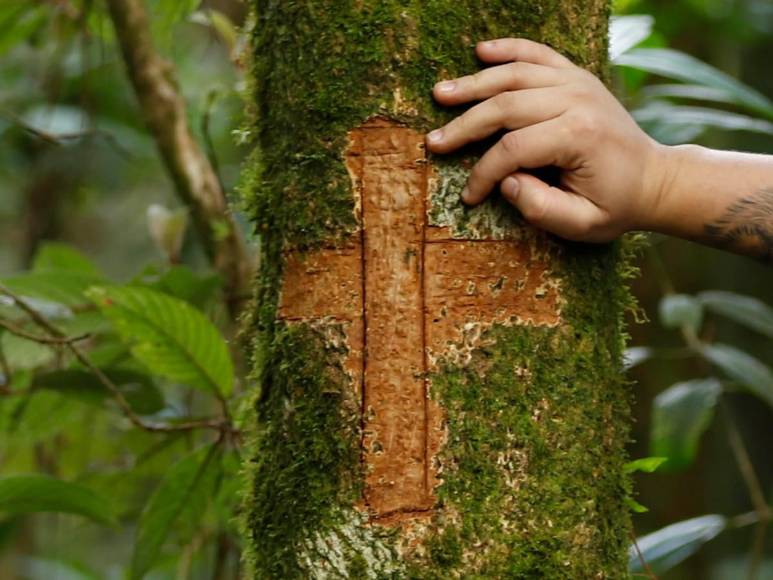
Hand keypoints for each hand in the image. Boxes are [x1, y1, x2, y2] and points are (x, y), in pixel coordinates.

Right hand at [426, 38, 667, 242]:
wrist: (654, 178)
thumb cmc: (616, 204)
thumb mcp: (583, 223)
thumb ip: (541, 208)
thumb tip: (504, 182)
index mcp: (579, 136)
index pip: (513, 149)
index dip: (483, 173)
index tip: (469, 196)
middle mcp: (577, 100)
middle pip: (505, 106)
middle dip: (465, 126)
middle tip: (434, 142)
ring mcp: (577, 83)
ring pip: (514, 75)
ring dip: (474, 84)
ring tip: (441, 93)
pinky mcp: (576, 76)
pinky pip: (537, 54)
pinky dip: (508, 49)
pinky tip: (481, 51)